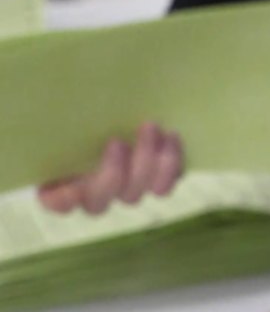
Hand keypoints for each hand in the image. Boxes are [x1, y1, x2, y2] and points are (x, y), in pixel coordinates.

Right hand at [38, 123, 182, 213]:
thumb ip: (69, 126)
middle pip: (100, 202)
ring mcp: (125, 190)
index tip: (73, 185)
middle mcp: (93, 193)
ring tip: (150, 128)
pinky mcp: (155, 182)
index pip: (56, 203)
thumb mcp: (74, 115)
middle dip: (112, 173)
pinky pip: (164, 186)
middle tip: (118, 141)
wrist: (131, 109)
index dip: (64, 200)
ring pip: (135, 195)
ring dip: (145, 164)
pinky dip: (171, 164)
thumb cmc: (91, 111)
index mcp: (61, 181)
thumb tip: (58, 116)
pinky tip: (171, 136)